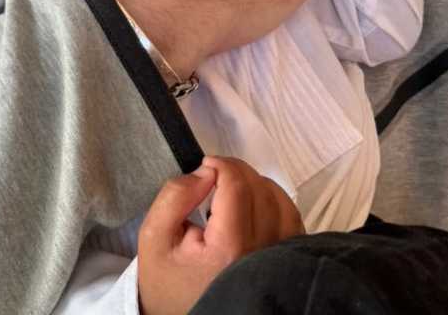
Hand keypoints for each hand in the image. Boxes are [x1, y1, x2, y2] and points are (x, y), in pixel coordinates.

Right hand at [137, 157, 303, 314]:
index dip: (222, 165)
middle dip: (237, 172)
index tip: (205, 167)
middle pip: (261, 189)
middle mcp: (259, 254)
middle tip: (215, 178)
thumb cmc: (168, 281)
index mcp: (227, 249)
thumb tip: (206, 172)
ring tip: (233, 192)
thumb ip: (175, 197)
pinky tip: (253, 208)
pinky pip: (292, 220)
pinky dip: (275, 204)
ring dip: (258, 185)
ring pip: (281, 202)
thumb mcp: (154, 237)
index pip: (238, 186)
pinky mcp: (284, 264)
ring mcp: (277, 260)